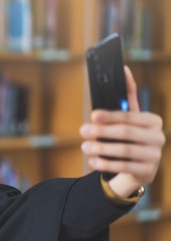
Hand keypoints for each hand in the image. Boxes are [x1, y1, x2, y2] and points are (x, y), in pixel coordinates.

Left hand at [80, 66, 165, 197]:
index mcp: (152, 121)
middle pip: (126, 133)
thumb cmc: (128, 138)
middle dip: (102, 132)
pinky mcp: (148, 171)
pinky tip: (92, 161)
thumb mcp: (128, 119)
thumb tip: (123, 69)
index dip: (110, 115)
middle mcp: (158, 137)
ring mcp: (155, 155)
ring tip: (84, 147)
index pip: (130, 117)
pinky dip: (106, 163)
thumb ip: (126, 98)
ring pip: (125, 151)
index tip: (93, 115)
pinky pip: (124, 167)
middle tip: (82, 131)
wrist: (137, 169)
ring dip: (102, 149)